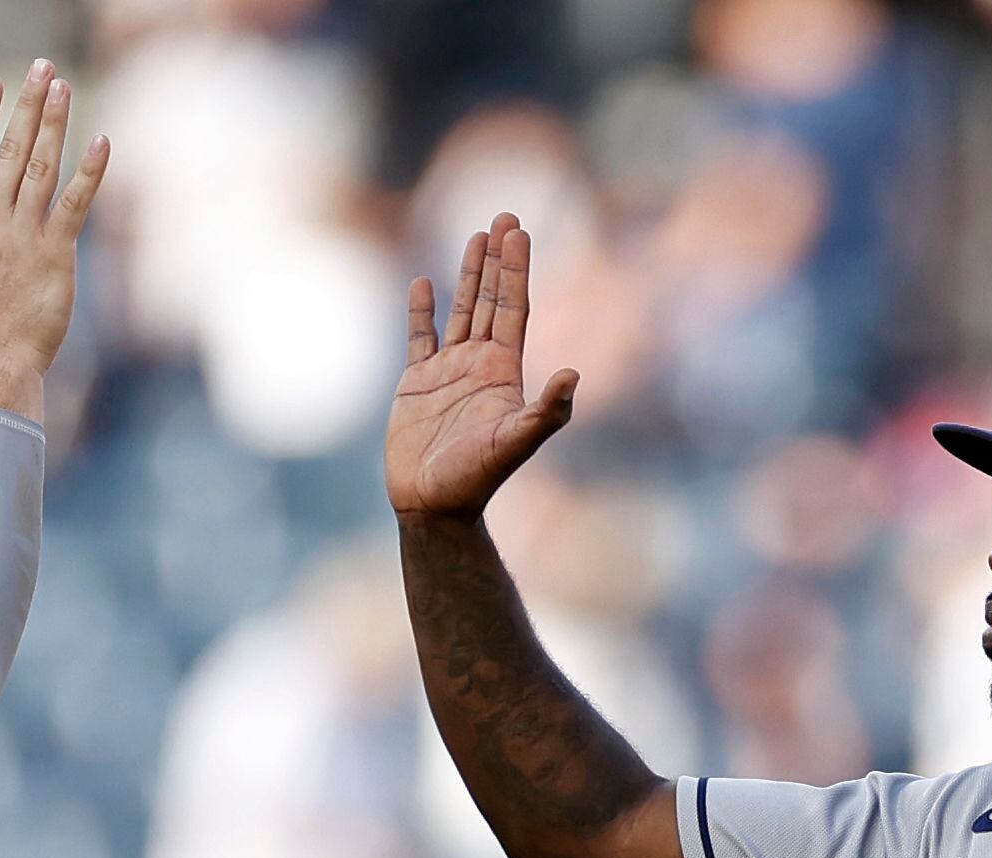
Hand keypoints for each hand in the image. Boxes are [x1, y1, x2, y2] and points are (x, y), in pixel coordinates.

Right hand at [0, 62, 107, 421]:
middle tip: (41, 68)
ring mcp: (24, 235)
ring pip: (39, 167)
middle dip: (26, 106)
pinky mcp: (55, 254)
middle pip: (8, 150)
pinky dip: (89, 172)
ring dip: (53, 124)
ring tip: (63, 88)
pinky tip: (102, 142)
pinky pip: (74, 204)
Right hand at [389, 217, 577, 519]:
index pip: (514, 308)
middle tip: (505, 216)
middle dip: (498, 259)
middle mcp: (480, 364)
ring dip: (467, 273)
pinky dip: (421, 311)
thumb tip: (575, 375)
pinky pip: (420, 338)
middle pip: (491, 299)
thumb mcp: (514, 442)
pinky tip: (423, 283)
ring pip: (461, 311)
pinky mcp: (417, 384)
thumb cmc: (475, 479)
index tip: (519, 232)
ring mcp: (449, 371)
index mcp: (504, 371)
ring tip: (476, 235)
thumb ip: (546, 411)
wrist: (434, 506)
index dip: (516, 270)